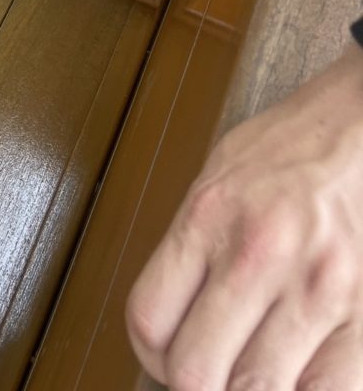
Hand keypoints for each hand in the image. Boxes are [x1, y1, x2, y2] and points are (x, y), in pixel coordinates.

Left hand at [126, 41, 362, 390]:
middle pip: (196, 372)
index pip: (148, 320)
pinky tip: (295, 372)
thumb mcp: (216, 177)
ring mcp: (314, 288)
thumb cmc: (289, 150)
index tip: (165, 355)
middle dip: (194, 382)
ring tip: (250, 368)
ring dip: (247, 390)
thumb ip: (189, 247)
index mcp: (208, 215)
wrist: (358, 126)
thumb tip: (168, 322)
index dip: (150, 354)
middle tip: (208, 370)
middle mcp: (257, 253)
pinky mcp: (362, 314)